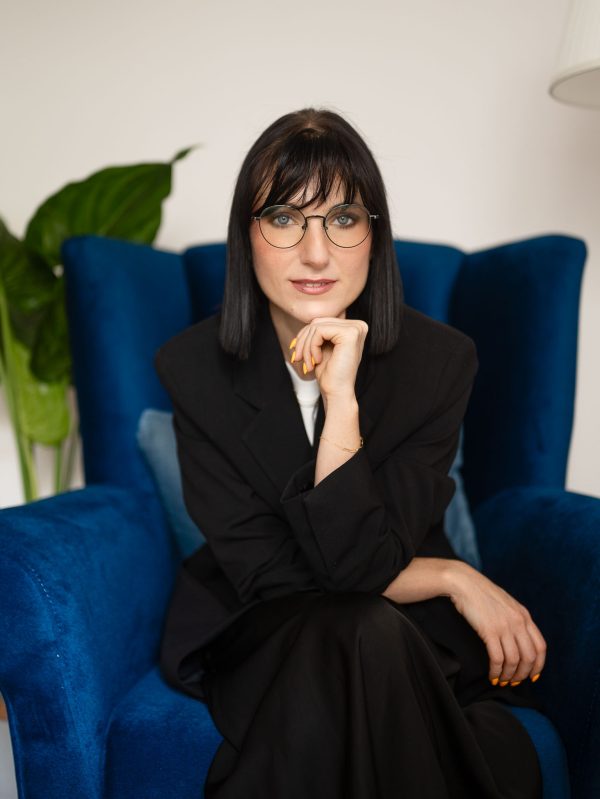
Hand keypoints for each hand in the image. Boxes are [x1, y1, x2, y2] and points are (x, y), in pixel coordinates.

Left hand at [289, 317, 368, 400]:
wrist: (337, 392)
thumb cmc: (330, 374)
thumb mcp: (322, 347)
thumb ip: (318, 332)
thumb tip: (306, 318)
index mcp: (353, 328)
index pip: (321, 321)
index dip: (305, 336)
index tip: (297, 353)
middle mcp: (358, 326)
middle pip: (317, 322)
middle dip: (303, 341)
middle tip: (297, 359)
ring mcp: (356, 328)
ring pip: (316, 326)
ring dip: (305, 346)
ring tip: (307, 363)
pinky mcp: (350, 334)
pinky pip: (319, 331)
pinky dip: (311, 347)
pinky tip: (316, 360)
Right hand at [446, 561, 546, 685]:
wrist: (464, 583)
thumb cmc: (481, 594)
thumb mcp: (506, 604)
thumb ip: (516, 619)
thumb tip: (519, 640)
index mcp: (524, 615)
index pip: (540, 647)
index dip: (539, 665)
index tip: (532, 676)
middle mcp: (518, 622)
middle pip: (529, 657)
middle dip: (523, 674)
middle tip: (514, 682)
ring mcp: (504, 626)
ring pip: (514, 661)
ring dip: (508, 675)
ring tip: (501, 680)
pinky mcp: (489, 630)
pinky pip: (497, 658)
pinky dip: (496, 671)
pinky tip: (492, 676)